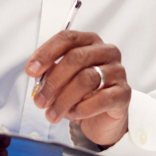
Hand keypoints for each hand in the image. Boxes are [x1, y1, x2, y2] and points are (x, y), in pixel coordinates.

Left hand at [25, 31, 130, 146]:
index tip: (32, 70)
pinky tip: (74, 114)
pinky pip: (101, 99)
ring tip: (53, 113)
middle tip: (40, 100)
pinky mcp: (124, 93)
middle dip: (53, 81)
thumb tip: (37, 77)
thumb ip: (50, 74)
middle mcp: (106, 52)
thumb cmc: (82, 93)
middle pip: (76, 58)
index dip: (46, 53)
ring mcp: (118, 72)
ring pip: (86, 79)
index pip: (67, 38)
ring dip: (64, 99)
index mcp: (90, 42)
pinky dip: (83, 108)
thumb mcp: (63, 80)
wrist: (103, 117)